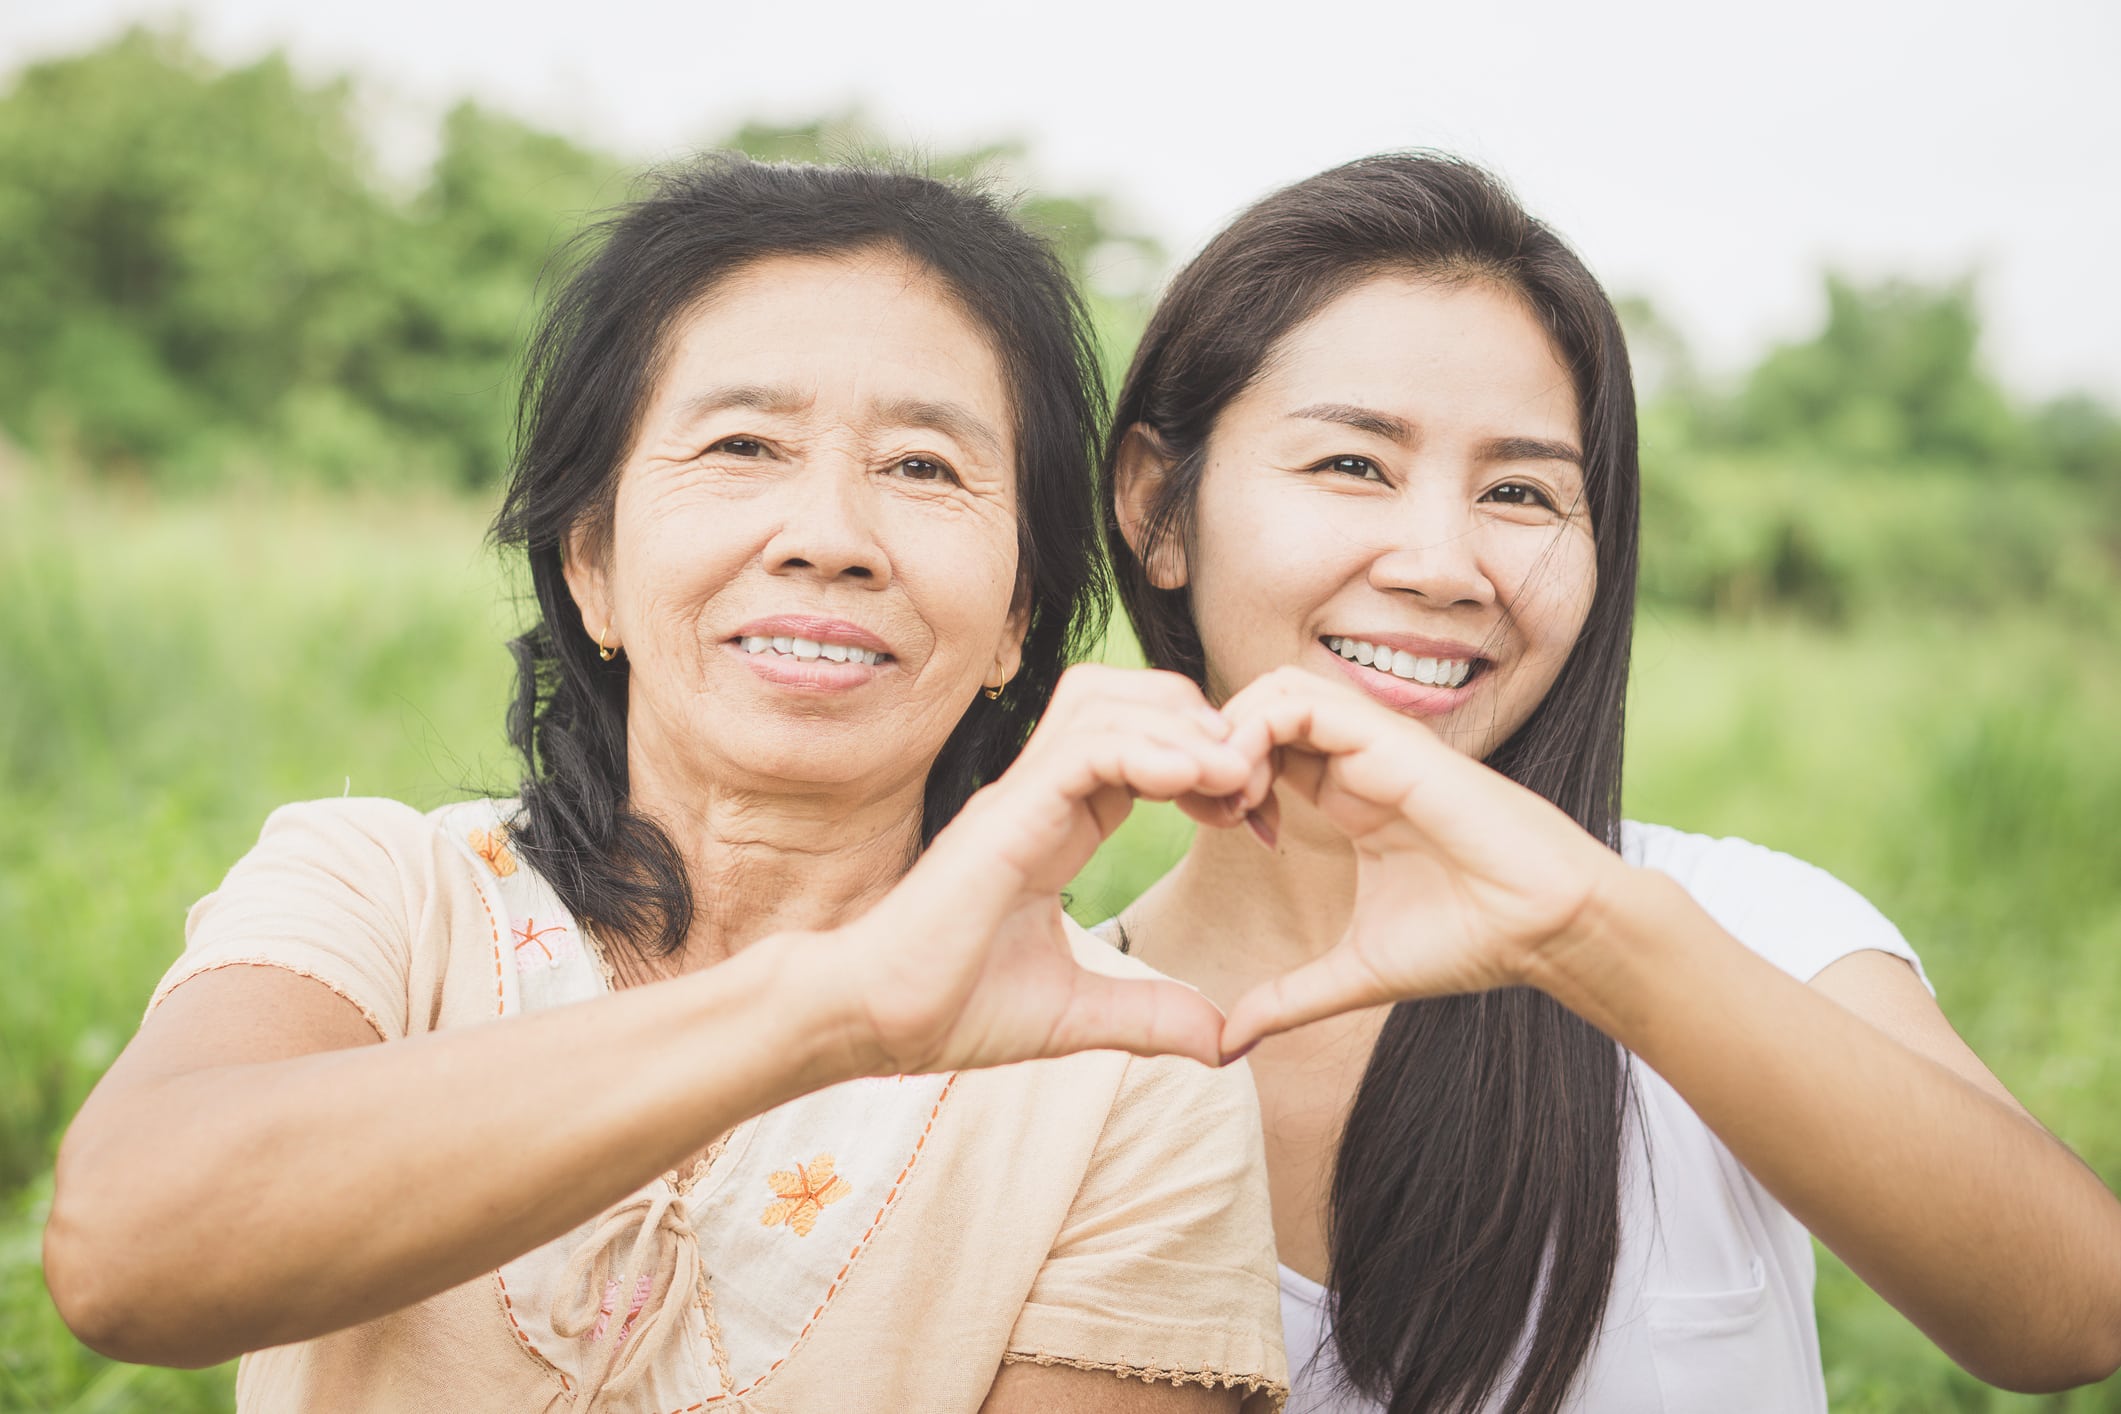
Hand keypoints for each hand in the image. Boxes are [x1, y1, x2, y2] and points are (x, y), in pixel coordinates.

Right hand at [817, 665, 1274, 1075]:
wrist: (872, 1021)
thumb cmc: (952, 1007)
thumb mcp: (1078, 1014)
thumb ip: (1150, 1015)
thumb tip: (1222, 1042)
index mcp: (1061, 822)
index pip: (1146, 745)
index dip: (1210, 760)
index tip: (1251, 813)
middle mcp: (1041, 794)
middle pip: (1132, 699)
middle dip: (1204, 723)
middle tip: (1250, 784)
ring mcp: (1019, 796)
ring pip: (1108, 704)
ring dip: (1183, 728)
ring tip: (1234, 775)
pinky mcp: (1004, 814)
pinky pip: (1084, 749)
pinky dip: (1146, 750)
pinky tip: (1195, 781)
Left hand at [1215, 667, 1621, 1056]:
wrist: (1545, 930)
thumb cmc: (1469, 940)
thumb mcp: (1354, 973)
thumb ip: (1289, 998)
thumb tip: (1228, 1042)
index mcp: (1347, 794)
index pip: (1262, 747)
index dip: (1220, 775)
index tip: (1212, 827)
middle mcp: (1357, 760)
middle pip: (1259, 705)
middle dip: (1214, 744)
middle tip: (1204, 807)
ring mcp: (1375, 746)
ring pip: (1278, 689)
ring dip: (1231, 732)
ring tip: (1224, 798)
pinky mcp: (1393, 743)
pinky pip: (1307, 704)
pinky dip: (1259, 730)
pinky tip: (1249, 790)